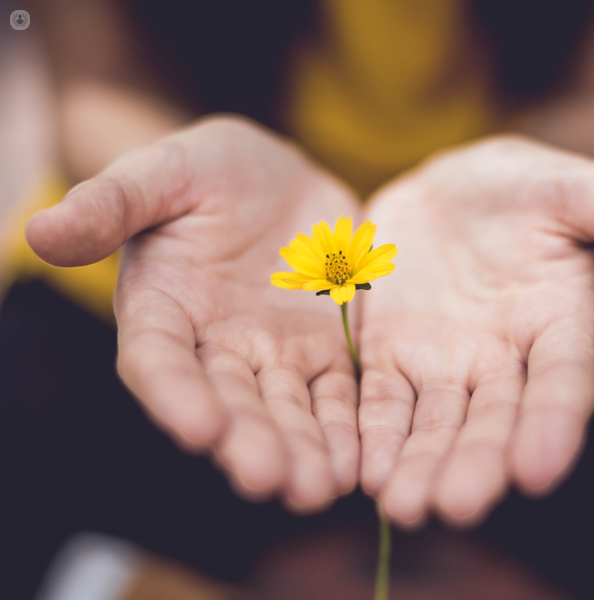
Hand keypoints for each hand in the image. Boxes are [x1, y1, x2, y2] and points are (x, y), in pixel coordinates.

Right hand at [26, 116, 362, 511]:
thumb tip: (40, 231)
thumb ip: (112, 203)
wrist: (277, 178)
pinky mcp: (324, 350)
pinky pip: (336, 394)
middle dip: (248, 441)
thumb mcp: (163, 172)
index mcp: (163, 309)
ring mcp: (274, 354)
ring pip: (286, 410)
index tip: (199, 428)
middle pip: (229, 402)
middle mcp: (215, 346)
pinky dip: (346, 428)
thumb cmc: (208, 170)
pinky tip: (359, 463)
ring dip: (301, 450)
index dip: (174, 394)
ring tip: (318, 489)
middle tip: (269, 480)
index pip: (159, 360)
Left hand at [358, 136, 593, 525]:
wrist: (450, 190)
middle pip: (493, 419)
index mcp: (559, 325)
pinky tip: (361, 471)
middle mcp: (504, 360)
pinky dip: (373, 434)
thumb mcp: (580, 191)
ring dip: (419, 465)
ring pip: (434, 424)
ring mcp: (445, 363)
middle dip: (476, 463)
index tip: (539, 470)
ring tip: (403, 506)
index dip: (554, 424)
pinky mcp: (391, 356)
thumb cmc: (524, 188)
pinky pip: (381, 401)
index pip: (563, 383)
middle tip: (455, 506)